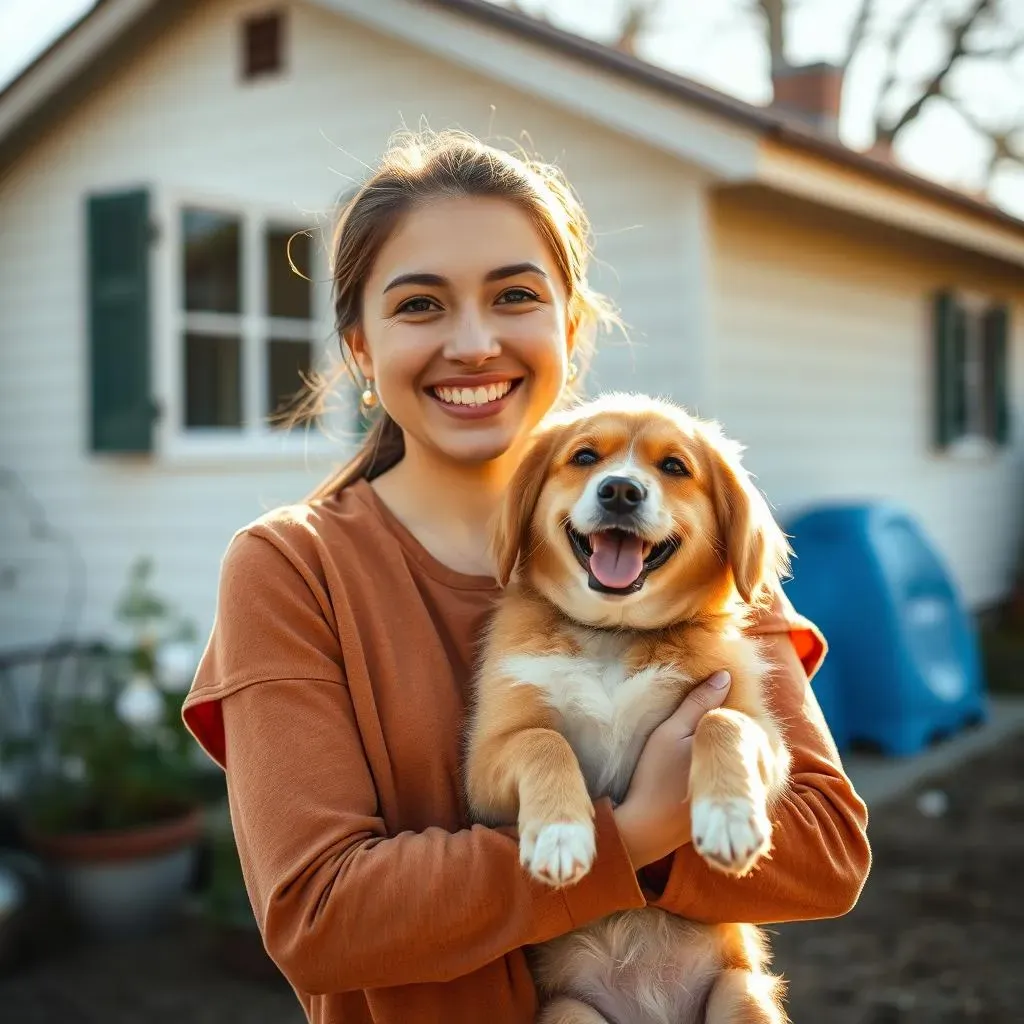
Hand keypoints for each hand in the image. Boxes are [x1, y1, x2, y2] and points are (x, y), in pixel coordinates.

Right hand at [612, 671, 731, 869]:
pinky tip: (713, 759)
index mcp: (729, 749)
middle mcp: (742, 772)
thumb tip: (725, 674)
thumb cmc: (655, 776)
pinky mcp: (728, 804)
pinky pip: (735, 775)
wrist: (646, 828)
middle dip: (736, 722)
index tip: (725, 683)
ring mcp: (737, 791)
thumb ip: (697, 704)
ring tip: (717, 731)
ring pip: (741, 757)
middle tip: (723, 706)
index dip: (734, 701)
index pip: (742, 716)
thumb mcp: (671, 732)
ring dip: (733, 744)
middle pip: (745, 738)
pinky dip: (727, 764)